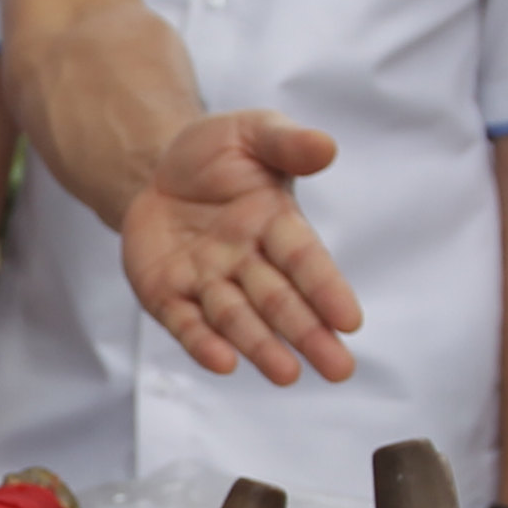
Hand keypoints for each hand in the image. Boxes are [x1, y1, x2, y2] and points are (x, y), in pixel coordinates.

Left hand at [119, 110, 359, 383]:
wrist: (156, 168)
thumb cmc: (217, 153)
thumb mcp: (252, 132)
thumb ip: (286, 142)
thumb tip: (326, 146)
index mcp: (276, 223)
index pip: (305, 260)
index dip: (326, 288)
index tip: (350, 320)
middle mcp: (247, 260)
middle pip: (280, 301)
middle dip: (308, 334)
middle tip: (339, 369)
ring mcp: (207, 281)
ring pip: (237, 318)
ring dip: (261, 347)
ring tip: (287, 375)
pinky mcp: (167, 293)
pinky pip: (185, 322)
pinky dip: (202, 343)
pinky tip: (222, 363)